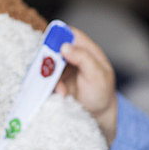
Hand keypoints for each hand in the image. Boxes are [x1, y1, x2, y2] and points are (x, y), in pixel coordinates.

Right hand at [55, 27, 117, 145]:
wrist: (96, 115)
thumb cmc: (101, 93)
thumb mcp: (97, 75)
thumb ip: (83, 58)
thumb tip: (65, 46)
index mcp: (87, 50)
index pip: (71, 34)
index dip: (60, 35)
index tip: (51, 44)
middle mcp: (73, 56)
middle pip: (55, 48)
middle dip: (51, 59)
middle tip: (51, 70)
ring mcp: (63, 68)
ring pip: (49, 64)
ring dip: (51, 76)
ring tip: (61, 89)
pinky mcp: (56, 81)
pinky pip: (46, 78)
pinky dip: (51, 86)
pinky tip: (61, 94)